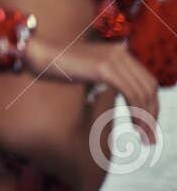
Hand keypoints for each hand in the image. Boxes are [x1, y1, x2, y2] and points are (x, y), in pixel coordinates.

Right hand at [24, 36, 159, 143]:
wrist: (38, 54)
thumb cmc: (57, 66)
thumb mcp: (88, 71)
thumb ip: (106, 78)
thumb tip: (117, 95)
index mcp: (118, 52)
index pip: (147, 81)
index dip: (152, 105)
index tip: (148, 126)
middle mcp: (120, 52)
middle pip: (150, 87)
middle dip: (152, 114)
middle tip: (150, 138)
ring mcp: (113, 58)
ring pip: (142, 93)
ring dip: (146, 118)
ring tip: (143, 136)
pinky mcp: (105, 68)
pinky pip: (130, 93)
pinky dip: (136, 112)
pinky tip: (132, 125)